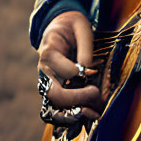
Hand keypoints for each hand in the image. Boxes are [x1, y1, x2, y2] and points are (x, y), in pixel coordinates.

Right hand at [37, 10, 102, 125]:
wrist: (59, 26)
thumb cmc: (72, 25)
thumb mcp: (81, 26)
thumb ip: (85, 46)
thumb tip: (88, 68)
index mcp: (49, 53)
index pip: (65, 71)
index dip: (81, 74)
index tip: (95, 72)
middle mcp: (44, 71)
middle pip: (54, 93)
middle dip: (76, 98)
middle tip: (96, 95)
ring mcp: (47, 82)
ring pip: (53, 106)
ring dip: (72, 114)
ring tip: (94, 114)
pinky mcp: (53, 89)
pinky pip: (57, 107)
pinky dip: (71, 115)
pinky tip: (88, 115)